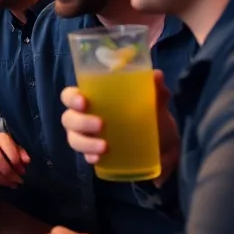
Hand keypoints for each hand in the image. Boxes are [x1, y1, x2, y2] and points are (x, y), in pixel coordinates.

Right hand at [0, 133, 29, 186]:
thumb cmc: (7, 151)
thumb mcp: (16, 150)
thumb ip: (21, 154)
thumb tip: (26, 161)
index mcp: (0, 137)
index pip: (6, 144)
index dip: (14, 157)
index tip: (22, 171)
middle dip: (9, 172)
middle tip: (18, 181)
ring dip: (3, 180)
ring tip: (12, 185)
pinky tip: (1, 185)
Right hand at [61, 70, 178, 185]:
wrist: (165, 149)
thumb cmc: (153, 119)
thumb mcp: (157, 104)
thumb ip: (156, 90)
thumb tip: (157, 75)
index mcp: (93, 99)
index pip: (70, 95)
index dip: (71, 98)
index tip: (84, 101)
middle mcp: (84, 117)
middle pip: (68, 118)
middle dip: (80, 122)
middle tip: (100, 124)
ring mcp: (88, 138)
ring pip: (73, 139)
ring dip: (85, 142)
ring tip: (104, 147)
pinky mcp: (95, 155)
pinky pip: (85, 157)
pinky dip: (90, 157)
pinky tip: (98, 159)